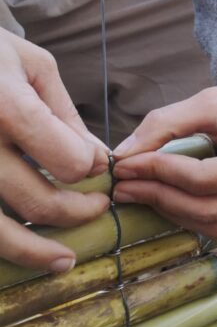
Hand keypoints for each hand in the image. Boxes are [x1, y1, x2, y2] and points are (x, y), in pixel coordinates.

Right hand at [0, 30, 109, 272]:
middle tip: (97, 207)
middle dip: (78, 211)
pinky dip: (2, 246)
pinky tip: (22, 248)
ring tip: (64, 259)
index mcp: (5, 106)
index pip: (66, 159)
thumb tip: (97, 160)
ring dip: (35, 252)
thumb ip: (66, 116)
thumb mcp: (32, 66)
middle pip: (37, 202)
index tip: (97, 166)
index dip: (89, 168)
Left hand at [111, 45, 216, 238]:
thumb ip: (164, 126)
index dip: (159, 174)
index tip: (124, 164)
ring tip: (140, 190)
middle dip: (159, 197)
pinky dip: (189, 212)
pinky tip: (166, 195)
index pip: (204, 180)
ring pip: (212, 224)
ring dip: (171, 210)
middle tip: (123, 184)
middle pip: (206, 209)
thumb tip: (122, 156)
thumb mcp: (209, 102)